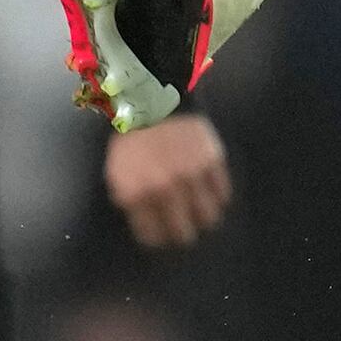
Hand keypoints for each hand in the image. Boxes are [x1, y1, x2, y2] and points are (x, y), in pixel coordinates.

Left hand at [104, 115, 232, 249]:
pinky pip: (223, 194)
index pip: (154, 236)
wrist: (153, 102)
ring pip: (208, 217)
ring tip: (199, 211)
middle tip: (183, 226)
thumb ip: (130, 203)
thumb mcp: (118, 174)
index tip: (163, 235)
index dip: (160, 238)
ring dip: (203, 217)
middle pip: (184, 233)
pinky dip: (217, 197)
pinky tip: (208, 190)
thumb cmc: (132, 142)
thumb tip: (150, 228)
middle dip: (183, 233)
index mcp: (138, 194)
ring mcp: (192, 175)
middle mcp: (166, 189)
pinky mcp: (212, 161)